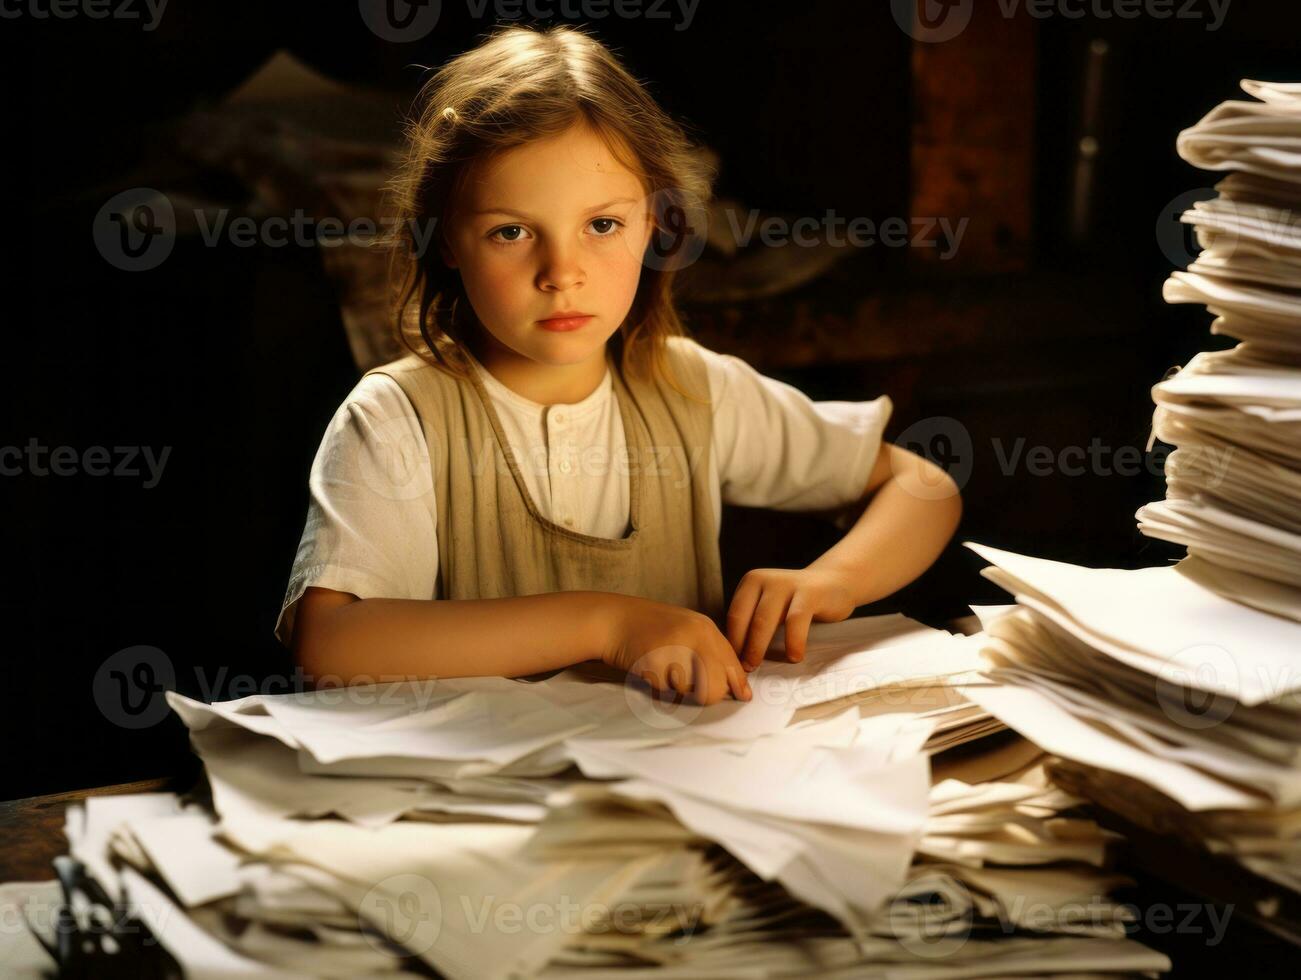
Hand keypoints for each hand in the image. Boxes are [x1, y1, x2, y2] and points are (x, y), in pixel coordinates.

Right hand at [600, 595, 751, 705]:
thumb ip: (709, 651)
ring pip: (690, 691)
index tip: (743, 696)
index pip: (732, 662)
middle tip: (693, 689)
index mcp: (704, 628)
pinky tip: (650, 668)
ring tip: (664, 669)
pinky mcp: (654, 664)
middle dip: (708, 695)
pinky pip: (666, 691)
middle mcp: (694, 637)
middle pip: (716, 685)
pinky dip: (659, 687)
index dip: (738, 684)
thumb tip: (733, 684)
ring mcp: (674, 650)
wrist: (612, 620)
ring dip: (678, 689)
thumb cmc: (649, 627)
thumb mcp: (686, 629)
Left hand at [726, 567, 857, 670]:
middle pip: (744, 619)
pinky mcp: (809, 593)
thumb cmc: (796, 603)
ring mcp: (786, 584)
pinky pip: (796, 620)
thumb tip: (735, 657)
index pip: (734, 616)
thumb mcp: (770, 605)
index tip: (733, 664)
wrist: (833, 582)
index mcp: (751, 582)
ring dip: (758, 647)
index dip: (731, 642)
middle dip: (741, 647)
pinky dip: (793, 642)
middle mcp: (765, 579)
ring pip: (764, 620)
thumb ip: (754, 622)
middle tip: (743, 669)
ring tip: (758, 666)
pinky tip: (794, 657)